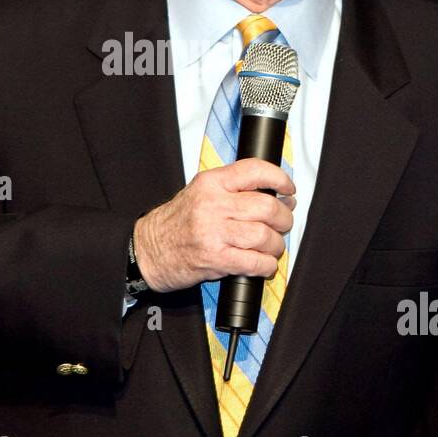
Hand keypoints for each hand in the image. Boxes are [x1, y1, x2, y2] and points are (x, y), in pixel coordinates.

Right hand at [131, 158, 295, 293]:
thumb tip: (271, 193)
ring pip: (264, 236)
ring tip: (272, 247)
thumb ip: (231, 188)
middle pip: (267, 207)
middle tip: (283, 223)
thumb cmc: (176, 222)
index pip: (254, 171)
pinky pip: (254, 262)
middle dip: (284, 218)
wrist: (148, 250)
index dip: (280, 179)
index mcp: (211, 183)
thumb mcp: (200, 192)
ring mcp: (214, 233)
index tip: (289, 190)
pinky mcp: (215, 259)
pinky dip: (266, 265)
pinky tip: (264, 264)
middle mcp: (213, 204)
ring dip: (276, 245)